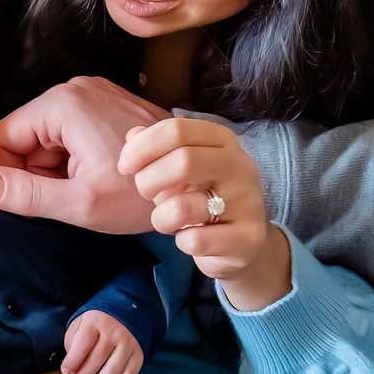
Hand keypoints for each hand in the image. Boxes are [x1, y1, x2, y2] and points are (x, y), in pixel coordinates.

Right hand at [0, 77, 167, 234]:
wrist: (196, 182)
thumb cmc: (140, 195)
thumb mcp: (79, 203)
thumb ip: (24, 194)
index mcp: (62, 104)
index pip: (3, 137)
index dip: (7, 173)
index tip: (28, 200)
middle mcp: (76, 88)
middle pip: (26, 136)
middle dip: (37, 171)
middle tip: (69, 197)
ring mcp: (95, 93)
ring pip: (49, 137)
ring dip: (58, 168)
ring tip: (89, 186)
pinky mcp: (109, 103)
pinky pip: (72, 132)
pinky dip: (76, 158)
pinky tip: (100, 175)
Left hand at [61, 310, 144, 373]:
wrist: (127, 313)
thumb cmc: (97, 324)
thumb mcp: (81, 323)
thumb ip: (73, 341)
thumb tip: (72, 367)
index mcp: (96, 322)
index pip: (83, 343)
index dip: (73, 360)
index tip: (65, 371)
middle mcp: (114, 332)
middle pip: (98, 358)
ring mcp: (128, 344)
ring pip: (114, 369)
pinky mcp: (138, 354)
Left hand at [119, 117, 293, 310]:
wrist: (242, 243)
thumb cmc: (203, 199)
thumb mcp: (180, 170)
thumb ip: (157, 149)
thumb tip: (132, 136)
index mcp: (222, 141)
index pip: (177, 130)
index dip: (141, 148)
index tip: (125, 166)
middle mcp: (240, 165)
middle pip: (183, 161)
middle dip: (148, 180)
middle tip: (145, 193)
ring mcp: (247, 202)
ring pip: (183, 207)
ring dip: (161, 218)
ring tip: (168, 221)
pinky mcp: (248, 237)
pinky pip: (195, 240)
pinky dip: (182, 242)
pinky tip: (191, 239)